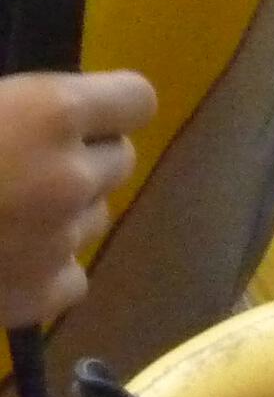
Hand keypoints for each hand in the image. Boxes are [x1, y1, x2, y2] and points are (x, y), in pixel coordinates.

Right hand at [0, 70, 156, 327]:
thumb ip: (12, 109)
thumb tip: (35, 115)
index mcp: (49, 111)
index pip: (137, 99)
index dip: (109, 107)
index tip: (79, 114)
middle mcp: (69, 175)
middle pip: (118, 160)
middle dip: (81, 160)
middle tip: (24, 168)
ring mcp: (57, 240)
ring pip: (93, 218)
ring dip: (61, 214)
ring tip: (2, 217)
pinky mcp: (37, 297)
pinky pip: (71, 276)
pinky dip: (45, 271)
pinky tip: (2, 262)